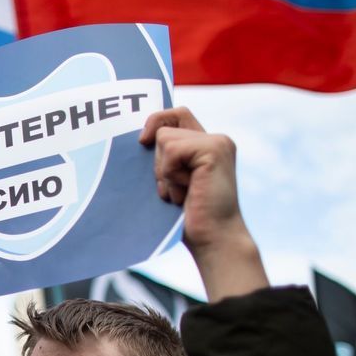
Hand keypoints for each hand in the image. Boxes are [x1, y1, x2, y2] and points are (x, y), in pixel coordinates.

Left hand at [139, 107, 268, 301]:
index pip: (176, 114)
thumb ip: (166, 159)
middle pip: (164, 129)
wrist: (212, 240)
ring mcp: (217, 142)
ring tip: (182, 194)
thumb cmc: (188, 219)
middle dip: (158, 163)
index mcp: (207, 145)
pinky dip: (170, 175)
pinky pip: (171, 150)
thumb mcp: (172, 182)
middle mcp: (215, 139)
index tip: (143, 142)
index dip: (156, 121)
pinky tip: (185, 194)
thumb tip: (139, 140)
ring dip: (164, 173)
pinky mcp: (214, 149)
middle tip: (176, 190)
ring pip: (164, 139)